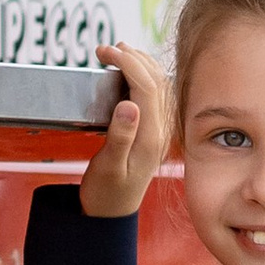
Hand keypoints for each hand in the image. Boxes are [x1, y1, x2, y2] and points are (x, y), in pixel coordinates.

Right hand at [80, 40, 173, 217]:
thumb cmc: (105, 193)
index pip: (146, 86)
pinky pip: (154, 96)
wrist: (112, 215)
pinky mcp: (152, 132)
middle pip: (155, 81)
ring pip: (158, 86)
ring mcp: (158, 131)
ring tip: (118, 53)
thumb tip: (128, 104)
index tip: (104, 52)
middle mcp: (160, 131)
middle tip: (106, 49)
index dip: (127, 62)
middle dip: (133, 57)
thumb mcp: (107, 167)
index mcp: (150, 136)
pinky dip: (142, 76)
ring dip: (140, 64)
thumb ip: (119, 136)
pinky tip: (129, 73)